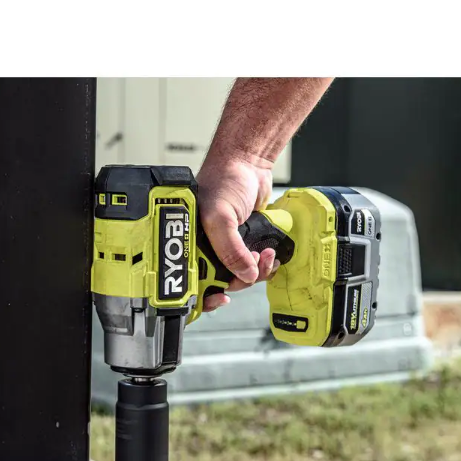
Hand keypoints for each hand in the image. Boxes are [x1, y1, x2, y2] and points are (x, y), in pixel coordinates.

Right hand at [196, 151, 279, 311]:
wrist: (249, 162)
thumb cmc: (224, 179)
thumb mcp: (221, 217)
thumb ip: (230, 249)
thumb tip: (244, 275)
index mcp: (190, 243)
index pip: (194, 279)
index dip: (206, 293)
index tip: (221, 297)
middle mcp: (206, 247)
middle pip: (221, 282)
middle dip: (239, 280)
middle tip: (250, 266)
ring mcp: (227, 246)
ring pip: (240, 276)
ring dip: (256, 271)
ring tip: (264, 256)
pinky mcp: (245, 243)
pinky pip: (254, 265)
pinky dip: (264, 265)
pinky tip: (269, 256)